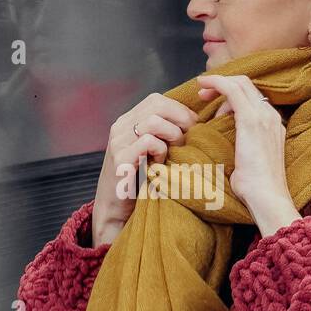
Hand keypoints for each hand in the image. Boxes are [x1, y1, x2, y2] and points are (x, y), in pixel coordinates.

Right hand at [92, 92, 197, 245]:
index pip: (157, 100)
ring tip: (173, 152)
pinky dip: (161, 151)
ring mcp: (118, 142)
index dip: (179, 110)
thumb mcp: (151, 152)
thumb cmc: (139, 182)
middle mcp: (120, 127)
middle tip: (188, 139)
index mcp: (127, 122)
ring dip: (172, 135)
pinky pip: (148, 142)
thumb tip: (194, 121)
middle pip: (157, 104)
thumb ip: (163, 134)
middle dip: (181, 119)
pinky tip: (160, 164)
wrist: (115, 211)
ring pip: (154, 121)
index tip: (193, 127)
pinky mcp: (120, 159)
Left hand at [196, 73, 300, 235]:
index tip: (214, 101)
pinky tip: (203, 86)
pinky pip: (232, 90)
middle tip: (204, 93)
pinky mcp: (250, 120)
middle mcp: (271, 115)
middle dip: (223, 83)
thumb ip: (242, 146)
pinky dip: (217, 83)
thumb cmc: (255, 187)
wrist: (266, 196)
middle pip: (247, 85)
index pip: (253, 97)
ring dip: (218, 83)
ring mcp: (263, 116)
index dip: (232, 93)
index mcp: (272, 124)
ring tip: (202, 95)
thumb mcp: (248, 161)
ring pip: (240, 84)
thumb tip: (224, 143)